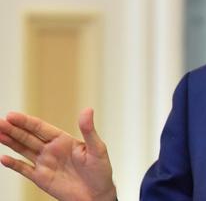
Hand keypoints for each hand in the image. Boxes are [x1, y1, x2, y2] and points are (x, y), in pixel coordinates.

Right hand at [0, 108, 116, 200]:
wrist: (97, 195)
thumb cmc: (101, 171)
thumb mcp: (98, 148)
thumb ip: (89, 130)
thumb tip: (87, 110)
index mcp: (64, 140)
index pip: (41, 128)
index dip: (26, 122)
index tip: (12, 115)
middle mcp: (51, 150)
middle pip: (28, 137)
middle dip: (13, 129)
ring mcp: (45, 163)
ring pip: (23, 150)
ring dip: (10, 142)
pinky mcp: (41, 178)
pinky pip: (24, 169)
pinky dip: (14, 164)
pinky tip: (3, 158)